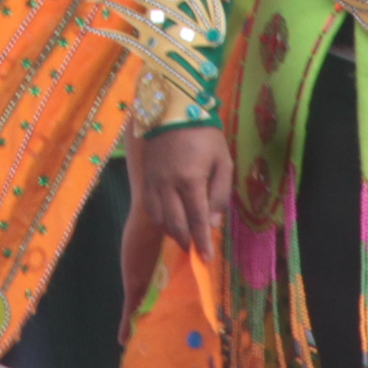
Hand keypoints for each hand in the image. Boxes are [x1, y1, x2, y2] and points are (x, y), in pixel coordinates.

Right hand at [134, 121, 232, 256]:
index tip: (206, 259)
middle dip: (187, 242)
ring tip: (184, 238)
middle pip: (176, 224)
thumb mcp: (223, 161)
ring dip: (172, 233)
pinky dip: (159, 221)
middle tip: (195, 251)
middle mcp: (168, 185)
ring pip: (160, 219)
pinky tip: (169, 222)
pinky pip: (149, 208)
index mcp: (190, 180)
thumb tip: (213, 222)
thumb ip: (219, 194)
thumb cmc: (204, 135)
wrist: (173, 108)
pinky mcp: (145, 178)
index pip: (197, 220)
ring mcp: (153, 182)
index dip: (202, 242)